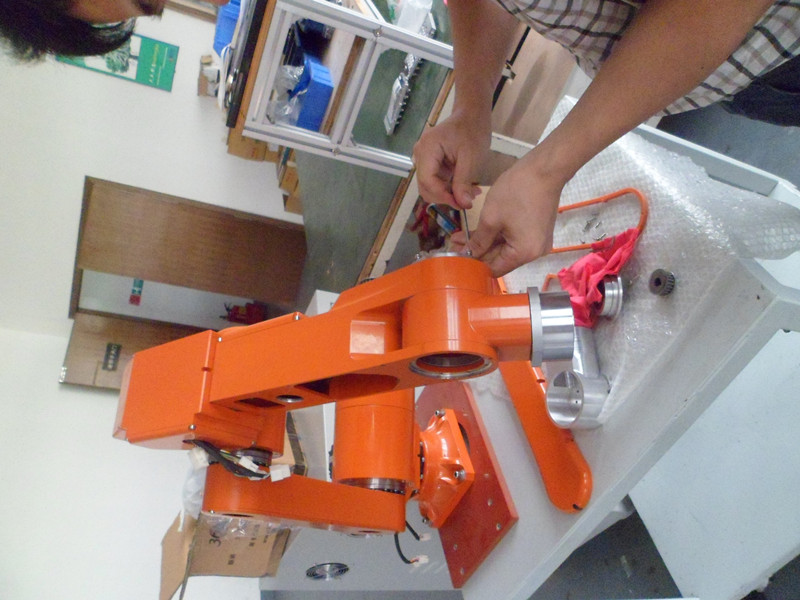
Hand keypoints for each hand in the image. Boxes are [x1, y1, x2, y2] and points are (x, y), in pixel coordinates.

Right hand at [412, 110, 488, 209]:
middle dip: (445, 197)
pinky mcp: (430, 163)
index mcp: (427, 149)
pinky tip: (466, 187)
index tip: (461, 205)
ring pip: (430, 186)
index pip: (427, 181)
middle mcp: (420, 154)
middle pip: (425, 186)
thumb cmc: (472, 130)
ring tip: (470, 194)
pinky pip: (436, 180)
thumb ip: (463, 182)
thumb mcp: (471, 158)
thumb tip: (463, 205)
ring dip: (449, 194)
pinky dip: (450, 187)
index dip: (442, 196)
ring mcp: (424, 159)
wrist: (472, 115)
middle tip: (466, 201)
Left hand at [468, 148, 566, 275]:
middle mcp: (533, 253)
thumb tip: (468, 255)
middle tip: (455, 245)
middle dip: (477, 253)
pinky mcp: (536, 232)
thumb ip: (478, 241)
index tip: (457, 259)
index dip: (474, 266)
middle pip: (500, 260)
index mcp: (524, 253)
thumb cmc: (518, 191)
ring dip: (484, 243)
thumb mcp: (490, 218)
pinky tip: (478, 232)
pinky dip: (497, 236)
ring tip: (461, 238)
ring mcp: (536, 242)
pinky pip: (513, 239)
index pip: (495, 270)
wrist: (544, 169)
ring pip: (505, 248)